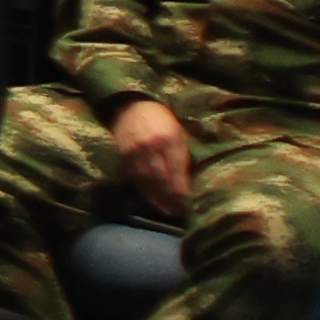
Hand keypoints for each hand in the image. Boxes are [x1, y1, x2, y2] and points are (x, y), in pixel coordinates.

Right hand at [110, 96, 196, 220]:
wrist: (129, 106)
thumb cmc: (161, 118)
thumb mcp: (178, 129)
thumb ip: (185, 151)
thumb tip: (195, 176)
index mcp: (170, 139)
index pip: (177, 171)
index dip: (183, 190)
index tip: (191, 203)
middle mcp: (152, 147)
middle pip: (163, 180)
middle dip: (173, 199)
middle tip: (182, 213)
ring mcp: (136, 153)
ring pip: (148, 182)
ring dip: (160, 200)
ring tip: (170, 212)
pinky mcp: (124, 157)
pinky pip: (136, 179)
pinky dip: (146, 193)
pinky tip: (154, 202)